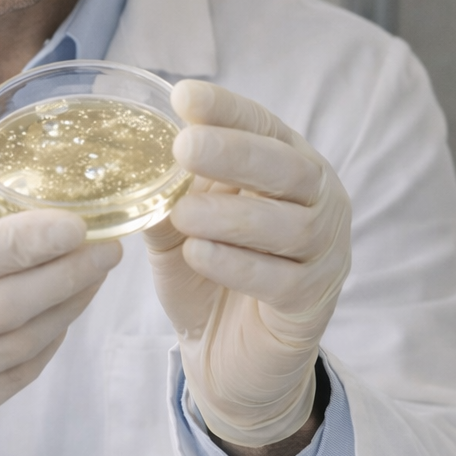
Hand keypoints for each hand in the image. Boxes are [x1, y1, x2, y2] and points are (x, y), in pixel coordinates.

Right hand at [0, 109, 121, 455]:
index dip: (25, 242)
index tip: (77, 223)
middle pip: (1, 307)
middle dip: (64, 275)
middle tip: (106, 245)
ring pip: (15, 347)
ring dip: (65, 309)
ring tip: (94, 273)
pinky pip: (11, 380)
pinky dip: (46, 345)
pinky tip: (64, 313)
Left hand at [143, 81, 350, 449]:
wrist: (231, 359)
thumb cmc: (208, 277)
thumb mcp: (176, 229)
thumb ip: (164, 195)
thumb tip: (132, 162)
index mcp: (286, 168)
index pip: (264, 127)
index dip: (228, 110)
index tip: (184, 96)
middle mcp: (317, 203)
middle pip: (288, 169)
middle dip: (236, 153)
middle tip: (184, 146)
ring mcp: (323, 254)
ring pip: (290, 226)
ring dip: (232, 215)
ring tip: (183, 213)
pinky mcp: (312, 304)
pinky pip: (281, 279)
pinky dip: (238, 264)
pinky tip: (199, 253)